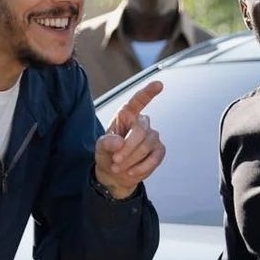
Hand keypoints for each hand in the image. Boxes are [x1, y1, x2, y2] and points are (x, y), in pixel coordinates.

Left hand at [94, 79, 165, 198]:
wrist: (115, 175)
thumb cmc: (108, 155)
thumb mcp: (101, 148)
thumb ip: (107, 143)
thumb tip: (120, 143)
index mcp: (126, 116)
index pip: (138, 101)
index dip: (148, 92)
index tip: (159, 84)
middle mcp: (141, 123)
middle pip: (141, 130)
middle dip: (128, 148)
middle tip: (115, 161)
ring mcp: (153, 136)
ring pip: (147, 146)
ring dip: (131, 160)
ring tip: (118, 168)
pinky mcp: (159, 151)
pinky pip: (155, 158)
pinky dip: (142, 168)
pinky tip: (131, 172)